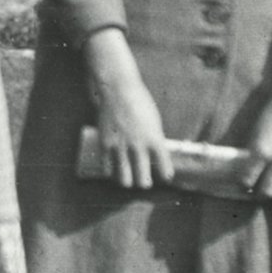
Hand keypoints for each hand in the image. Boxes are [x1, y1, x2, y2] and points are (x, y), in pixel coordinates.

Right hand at [84, 30, 172, 189]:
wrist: (118, 89)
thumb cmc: (139, 102)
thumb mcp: (154, 122)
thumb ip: (154, 140)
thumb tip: (154, 157)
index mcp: (155, 140)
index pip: (165, 170)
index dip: (165, 175)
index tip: (164, 175)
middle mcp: (139, 146)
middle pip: (143, 180)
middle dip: (145, 183)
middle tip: (144, 180)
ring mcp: (121, 147)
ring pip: (124, 180)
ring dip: (128, 182)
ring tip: (128, 178)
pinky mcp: (105, 144)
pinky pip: (107, 168)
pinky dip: (110, 171)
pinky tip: (112, 168)